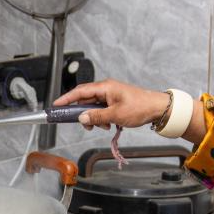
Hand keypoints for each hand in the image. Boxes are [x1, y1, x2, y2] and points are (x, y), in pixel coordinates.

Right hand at [54, 79, 170, 129]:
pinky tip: (108, 125)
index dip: (66, 98)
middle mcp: (106, 89)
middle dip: (82, 113)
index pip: (80, 92)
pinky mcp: (115, 102)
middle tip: (84, 124)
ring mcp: (111, 95)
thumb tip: (82, 118)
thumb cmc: (140, 107)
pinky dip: (101, 118)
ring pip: (93, 107)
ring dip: (94, 118)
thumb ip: (96, 117)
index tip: (56, 105)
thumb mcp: (115, 115)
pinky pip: (102, 109)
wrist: (158, 108)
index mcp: (105, 87)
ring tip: (102, 126)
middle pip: (85, 100)